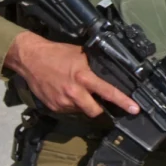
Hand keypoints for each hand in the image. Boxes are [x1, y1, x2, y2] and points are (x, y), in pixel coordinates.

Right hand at [4, 31, 139, 117]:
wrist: (31, 59)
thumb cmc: (57, 53)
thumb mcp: (81, 54)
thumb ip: (95, 66)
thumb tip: (110, 71)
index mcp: (84, 77)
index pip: (108, 92)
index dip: (123, 102)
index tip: (135, 109)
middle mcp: (74, 92)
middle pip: (95, 111)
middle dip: (102, 110)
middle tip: (103, 104)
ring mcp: (63, 101)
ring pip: (81, 111)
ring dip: (84, 105)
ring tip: (78, 92)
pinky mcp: (54, 107)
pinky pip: (68, 110)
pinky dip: (71, 104)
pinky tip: (66, 93)